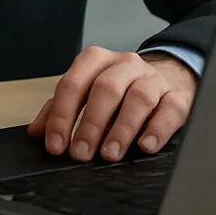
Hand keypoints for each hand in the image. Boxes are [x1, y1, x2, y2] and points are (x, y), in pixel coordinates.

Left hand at [28, 47, 196, 162]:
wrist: (167, 75)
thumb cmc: (119, 89)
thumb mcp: (86, 93)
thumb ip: (60, 109)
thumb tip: (38, 134)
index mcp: (95, 60)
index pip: (73, 84)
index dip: (61, 116)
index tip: (56, 145)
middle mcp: (125, 65)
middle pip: (105, 89)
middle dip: (90, 124)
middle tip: (81, 153)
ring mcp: (153, 79)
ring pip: (138, 98)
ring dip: (122, 129)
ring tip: (110, 154)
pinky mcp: (178, 95)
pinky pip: (170, 108)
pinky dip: (157, 129)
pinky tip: (145, 146)